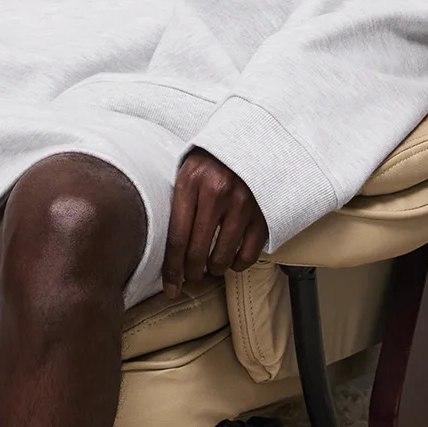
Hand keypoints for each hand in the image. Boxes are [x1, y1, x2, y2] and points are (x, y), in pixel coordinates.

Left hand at [161, 148, 268, 296]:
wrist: (249, 138)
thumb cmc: (210, 160)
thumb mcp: (186, 171)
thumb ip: (177, 204)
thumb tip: (164, 249)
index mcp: (191, 181)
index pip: (176, 237)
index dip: (172, 269)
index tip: (170, 288)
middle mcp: (217, 193)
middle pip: (197, 252)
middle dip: (191, 272)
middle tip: (190, 275)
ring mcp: (243, 204)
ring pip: (222, 258)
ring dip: (213, 269)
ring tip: (209, 265)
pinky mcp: (263, 213)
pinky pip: (248, 255)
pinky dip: (237, 264)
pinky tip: (230, 258)